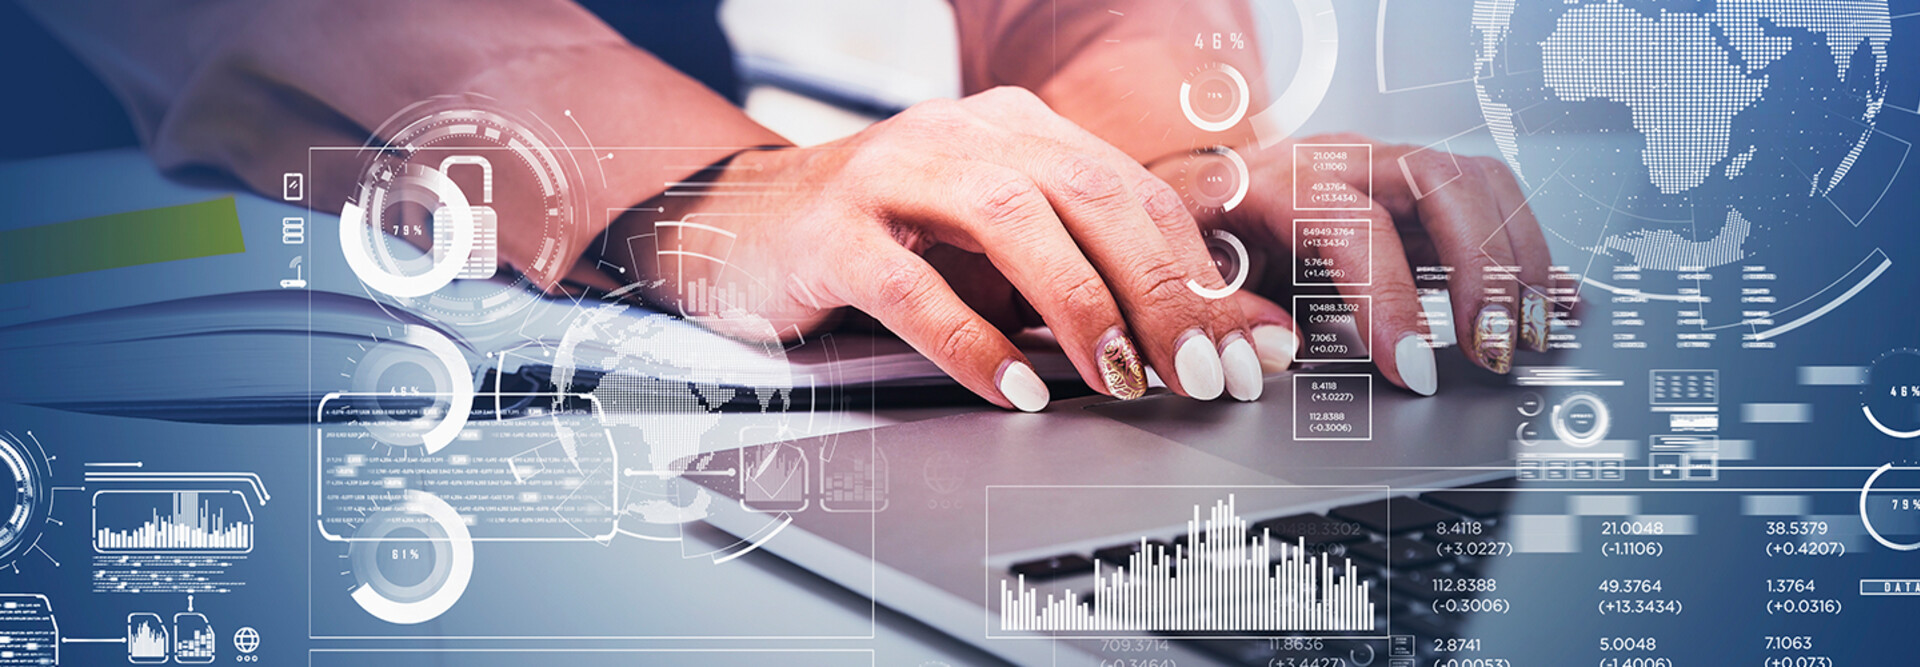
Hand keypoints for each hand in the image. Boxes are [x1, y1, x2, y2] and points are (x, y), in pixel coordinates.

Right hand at [613, 87, 1271, 410]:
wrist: (736, 226)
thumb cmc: (884, 246)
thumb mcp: (998, 258)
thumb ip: (1094, 287)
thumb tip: (1217, 339)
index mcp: (1019, 133)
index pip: (1137, 193)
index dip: (1202, 273)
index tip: (1250, 349)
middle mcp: (965, 135)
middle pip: (1092, 198)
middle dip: (1162, 291)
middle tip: (1204, 371)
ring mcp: (893, 174)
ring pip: (1011, 223)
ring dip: (1078, 306)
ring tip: (1121, 377)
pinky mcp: (830, 230)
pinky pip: (910, 286)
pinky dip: (970, 342)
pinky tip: (1012, 388)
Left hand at [1167, 133, 1563, 394]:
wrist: (1207, 187)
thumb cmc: (1200, 232)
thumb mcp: (1192, 270)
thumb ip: (1228, 311)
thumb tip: (1275, 354)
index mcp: (1281, 180)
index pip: (1354, 225)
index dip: (1390, 298)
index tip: (1414, 368)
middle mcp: (1346, 160)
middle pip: (1440, 183)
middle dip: (1481, 268)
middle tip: (1493, 349)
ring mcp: (1392, 170)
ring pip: (1480, 185)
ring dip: (1516, 261)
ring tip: (1529, 336)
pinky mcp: (1422, 196)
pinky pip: (1494, 208)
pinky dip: (1530, 257)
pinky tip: (1558, 303)